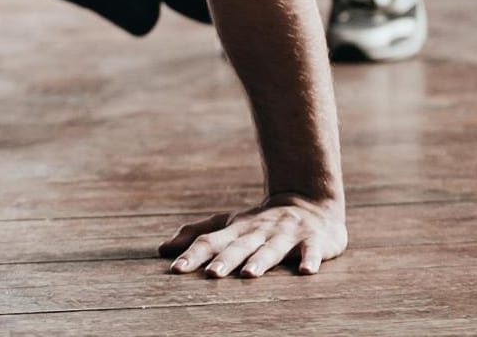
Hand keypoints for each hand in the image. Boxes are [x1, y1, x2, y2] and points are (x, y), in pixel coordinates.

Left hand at [159, 195, 345, 277]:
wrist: (311, 202)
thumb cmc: (263, 222)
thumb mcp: (231, 225)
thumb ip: (199, 234)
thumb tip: (162, 249)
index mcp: (237, 229)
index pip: (211, 241)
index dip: (193, 254)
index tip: (175, 269)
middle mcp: (259, 231)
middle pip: (240, 247)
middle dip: (225, 260)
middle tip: (211, 274)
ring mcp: (287, 235)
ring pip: (272, 249)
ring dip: (261, 261)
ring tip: (249, 274)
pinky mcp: (314, 240)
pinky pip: (312, 250)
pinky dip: (310, 259)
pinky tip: (306, 270)